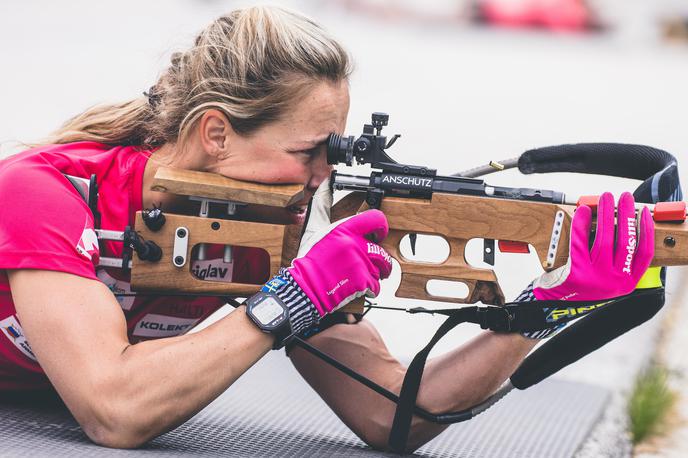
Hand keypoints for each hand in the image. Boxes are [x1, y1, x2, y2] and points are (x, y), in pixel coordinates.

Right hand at [260, 179, 392, 336]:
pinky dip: (370, 288)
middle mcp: (355, 245)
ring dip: (374, 274)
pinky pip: (376, 285)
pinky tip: (357, 286)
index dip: (381, 227)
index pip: (376, 219)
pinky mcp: (363, 282)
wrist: (305, 287)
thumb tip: (323, 185)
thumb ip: (322, 206)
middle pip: (382, 250)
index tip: (379, 233)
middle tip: (370, 262)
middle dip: (379, 259)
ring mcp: (360, 264)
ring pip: (381, 269)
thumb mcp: (314, 229)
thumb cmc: (310, 260)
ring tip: (361, 275)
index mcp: (345, 229)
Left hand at [533, 192, 653, 301]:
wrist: (555, 303)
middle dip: (626, 216)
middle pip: (626, 242)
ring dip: (606, 214)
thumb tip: (623, 223)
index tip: (643, 213)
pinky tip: (584, 211)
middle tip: (625, 198)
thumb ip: (619, 260)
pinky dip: (582, 224)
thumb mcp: (608, 278)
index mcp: (627, 282)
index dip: (646, 230)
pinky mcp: (577, 273)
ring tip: (605, 198)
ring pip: (605, 240)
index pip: (644, 253)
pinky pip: (580, 242)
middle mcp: (615, 281)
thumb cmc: (582, 286)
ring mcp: (596, 278)